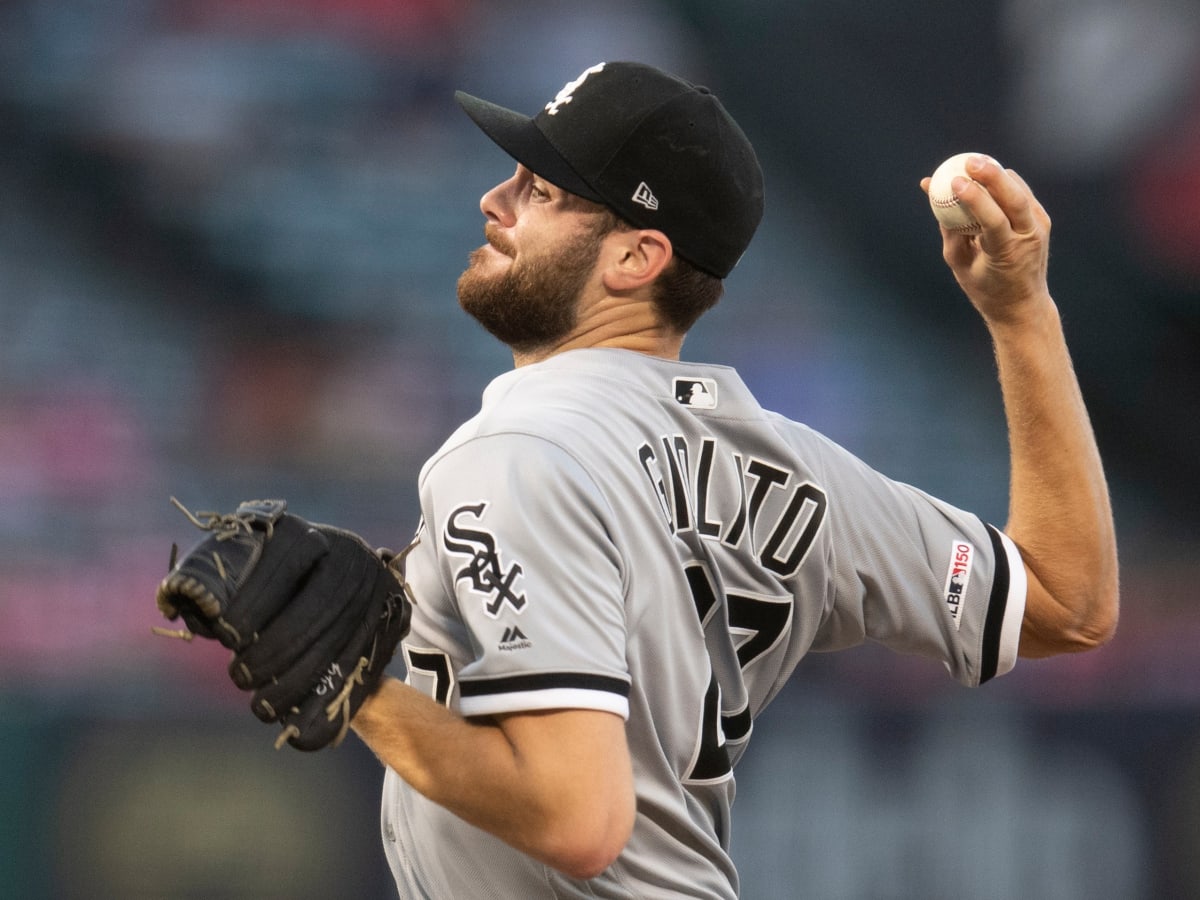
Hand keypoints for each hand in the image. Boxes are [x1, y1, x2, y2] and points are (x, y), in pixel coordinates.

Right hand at [921, 155, 1051, 325]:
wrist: (1022, 303)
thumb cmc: (985, 287)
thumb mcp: (960, 264)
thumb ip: (950, 231)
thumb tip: (935, 195)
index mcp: (1007, 253)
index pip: (993, 219)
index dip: (974, 198)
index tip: (954, 182)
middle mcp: (1029, 236)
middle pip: (1014, 197)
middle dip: (991, 174)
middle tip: (967, 161)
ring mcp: (1039, 225)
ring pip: (1018, 189)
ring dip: (995, 174)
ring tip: (971, 163)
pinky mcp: (1041, 218)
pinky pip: (1019, 192)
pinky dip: (1000, 181)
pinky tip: (982, 174)